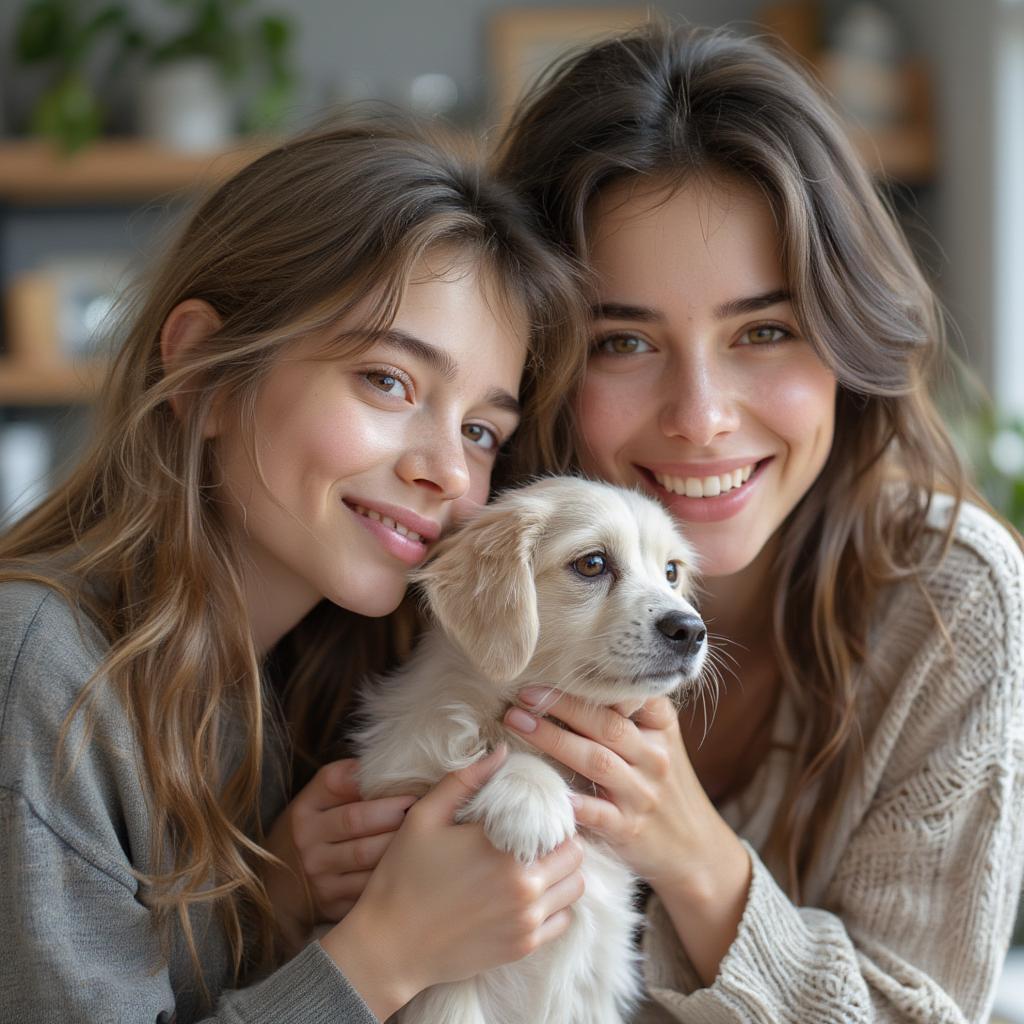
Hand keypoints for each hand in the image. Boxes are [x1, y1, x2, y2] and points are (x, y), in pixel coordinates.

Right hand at [262, 758, 415, 945]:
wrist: (278, 888)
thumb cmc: (311, 832)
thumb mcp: (314, 800)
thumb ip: (343, 780)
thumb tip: (384, 763)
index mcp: (304, 811)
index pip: (341, 788)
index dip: (377, 787)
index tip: (409, 790)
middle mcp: (308, 843)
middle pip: (358, 823)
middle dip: (395, 814)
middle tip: (425, 810)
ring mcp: (319, 877)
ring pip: (368, 859)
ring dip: (400, 845)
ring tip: (425, 835)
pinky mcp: (332, 905)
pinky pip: (370, 889)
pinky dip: (394, 878)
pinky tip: (413, 868)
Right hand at [321, 747, 585, 1018]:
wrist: (389, 947)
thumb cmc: (402, 876)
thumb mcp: (425, 817)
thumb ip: (466, 780)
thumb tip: (502, 752)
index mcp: (503, 849)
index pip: (558, 824)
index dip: (552, 815)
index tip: (538, 813)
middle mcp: (524, 886)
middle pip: (574, 855)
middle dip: (561, 842)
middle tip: (539, 838)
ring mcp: (526, 921)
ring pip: (574, 888)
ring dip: (563, 873)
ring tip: (538, 864)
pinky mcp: (522, 947)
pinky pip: (562, 922)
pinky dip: (555, 906)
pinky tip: (531, 896)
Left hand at [502, 690, 749, 984]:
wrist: (695, 847)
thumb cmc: (662, 783)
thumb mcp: (659, 741)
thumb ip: (628, 713)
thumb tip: (573, 680)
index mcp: (661, 727)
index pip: (630, 695)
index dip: (592, 683)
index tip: (553, 670)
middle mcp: (654, 757)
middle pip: (605, 724)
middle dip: (560, 707)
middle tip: (522, 695)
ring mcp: (643, 793)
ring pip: (596, 760)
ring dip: (553, 739)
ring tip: (517, 723)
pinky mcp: (629, 828)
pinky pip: (598, 813)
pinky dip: (573, 801)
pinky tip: (545, 788)